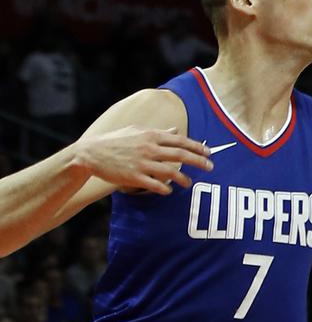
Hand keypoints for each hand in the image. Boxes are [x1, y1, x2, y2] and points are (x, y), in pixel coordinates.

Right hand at [72, 126, 211, 194]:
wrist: (90, 154)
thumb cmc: (115, 141)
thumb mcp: (136, 131)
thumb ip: (158, 132)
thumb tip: (176, 131)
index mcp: (150, 135)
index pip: (180, 140)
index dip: (197, 147)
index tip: (209, 152)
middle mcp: (149, 148)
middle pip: (181, 155)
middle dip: (199, 161)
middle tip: (210, 167)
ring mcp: (141, 163)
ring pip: (170, 172)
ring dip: (183, 178)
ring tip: (189, 183)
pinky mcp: (133, 177)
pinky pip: (155, 184)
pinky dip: (165, 188)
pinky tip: (169, 190)